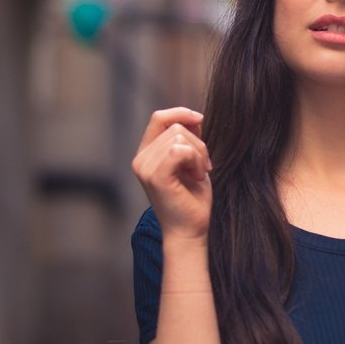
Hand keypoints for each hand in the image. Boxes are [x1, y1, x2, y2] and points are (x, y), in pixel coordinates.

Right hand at [132, 108, 212, 238]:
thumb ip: (187, 139)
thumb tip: (193, 117)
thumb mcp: (191, 162)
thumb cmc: (191, 199)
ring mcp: (145, 167)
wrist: (190, 231)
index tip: (200, 119)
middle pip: (175, 127)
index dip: (181, 113)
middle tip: (203, 168)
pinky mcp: (155, 176)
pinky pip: (180, 150)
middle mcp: (141, 159)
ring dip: (199, 154)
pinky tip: (198, 177)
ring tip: (199, 175)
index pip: (159, 117)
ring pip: (180, 136)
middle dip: (198, 144)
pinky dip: (196, 160)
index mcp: (146, 154)